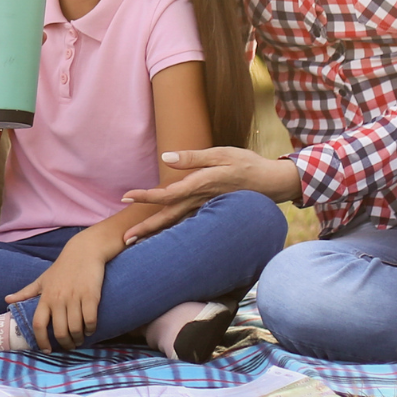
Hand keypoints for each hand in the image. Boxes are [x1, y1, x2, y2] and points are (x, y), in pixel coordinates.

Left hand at [4, 234, 112, 351]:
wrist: (84, 251)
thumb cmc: (62, 267)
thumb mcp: (42, 279)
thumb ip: (26, 292)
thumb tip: (7, 300)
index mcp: (45, 297)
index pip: (38, 324)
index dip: (41, 340)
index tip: (46, 350)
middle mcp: (58, 299)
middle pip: (59, 331)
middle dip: (65, 344)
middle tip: (69, 346)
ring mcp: (75, 298)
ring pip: (75, 329)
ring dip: (78, 339)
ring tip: (79, 339)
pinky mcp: (91, 295)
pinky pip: (90, 320)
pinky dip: (90, 329)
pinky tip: (90, 329)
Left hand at [120, 147, 299, 240]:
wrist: (272, 183)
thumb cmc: (247, 164)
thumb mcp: (221, 154)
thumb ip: (193, 157)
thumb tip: (166, 158)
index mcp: (199, 186)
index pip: (167, 194)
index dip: (146, 196)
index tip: (126, 197)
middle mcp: (200, 202)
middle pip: (168, 218)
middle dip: (146, 229)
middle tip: (124, 239)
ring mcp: (206, 210)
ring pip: (177, 224)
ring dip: (157, 234)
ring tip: (137, 242)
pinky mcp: (211, 212)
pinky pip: (188, 224)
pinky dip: (173, 232)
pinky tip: (163, 237)